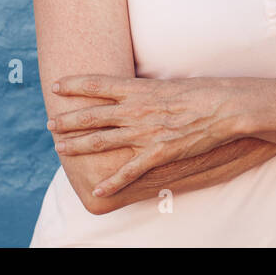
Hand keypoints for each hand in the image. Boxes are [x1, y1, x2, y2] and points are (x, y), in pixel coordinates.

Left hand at [47, 74, 241, 197]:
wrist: (225, 107)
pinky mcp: (158, 153)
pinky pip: (128, 171)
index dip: (74, 84)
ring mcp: (144, 132)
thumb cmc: (202, 91)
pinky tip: (98, 190)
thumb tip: (133, 92)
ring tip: (60, 147)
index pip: (98, 83)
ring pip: (101, 141)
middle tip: (50, 123)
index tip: (56, 85)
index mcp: (138, 89)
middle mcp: (135, 110)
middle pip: (92, 115)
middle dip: (68, 120)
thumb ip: (147, 91)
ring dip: (78, 145)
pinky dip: (111, 183)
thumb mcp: (169, 84)